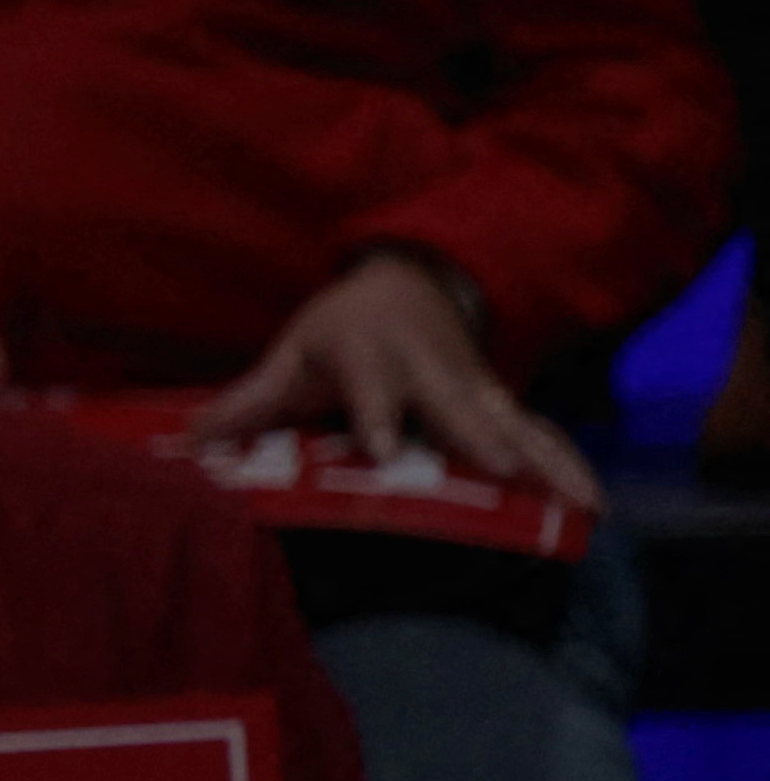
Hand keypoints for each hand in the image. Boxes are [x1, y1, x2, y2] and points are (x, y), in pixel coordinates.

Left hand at [194, 250, 599, 510]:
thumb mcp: (290, 356)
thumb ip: (247, 404)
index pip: (371, 391)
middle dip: (480, 436)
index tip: (380, 451)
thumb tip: (189, 443)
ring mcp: (472, 385)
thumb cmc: (340, 329)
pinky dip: (566, 460)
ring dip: (544, 458)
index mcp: (369, 357)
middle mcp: (428, 369)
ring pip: (512, 421)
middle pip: (455, 405)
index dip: (376, 418)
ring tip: (577, 501)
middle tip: (505, 472)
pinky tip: (591, 499)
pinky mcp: (501, 400)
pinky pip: (538, 431)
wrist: (408, 280)